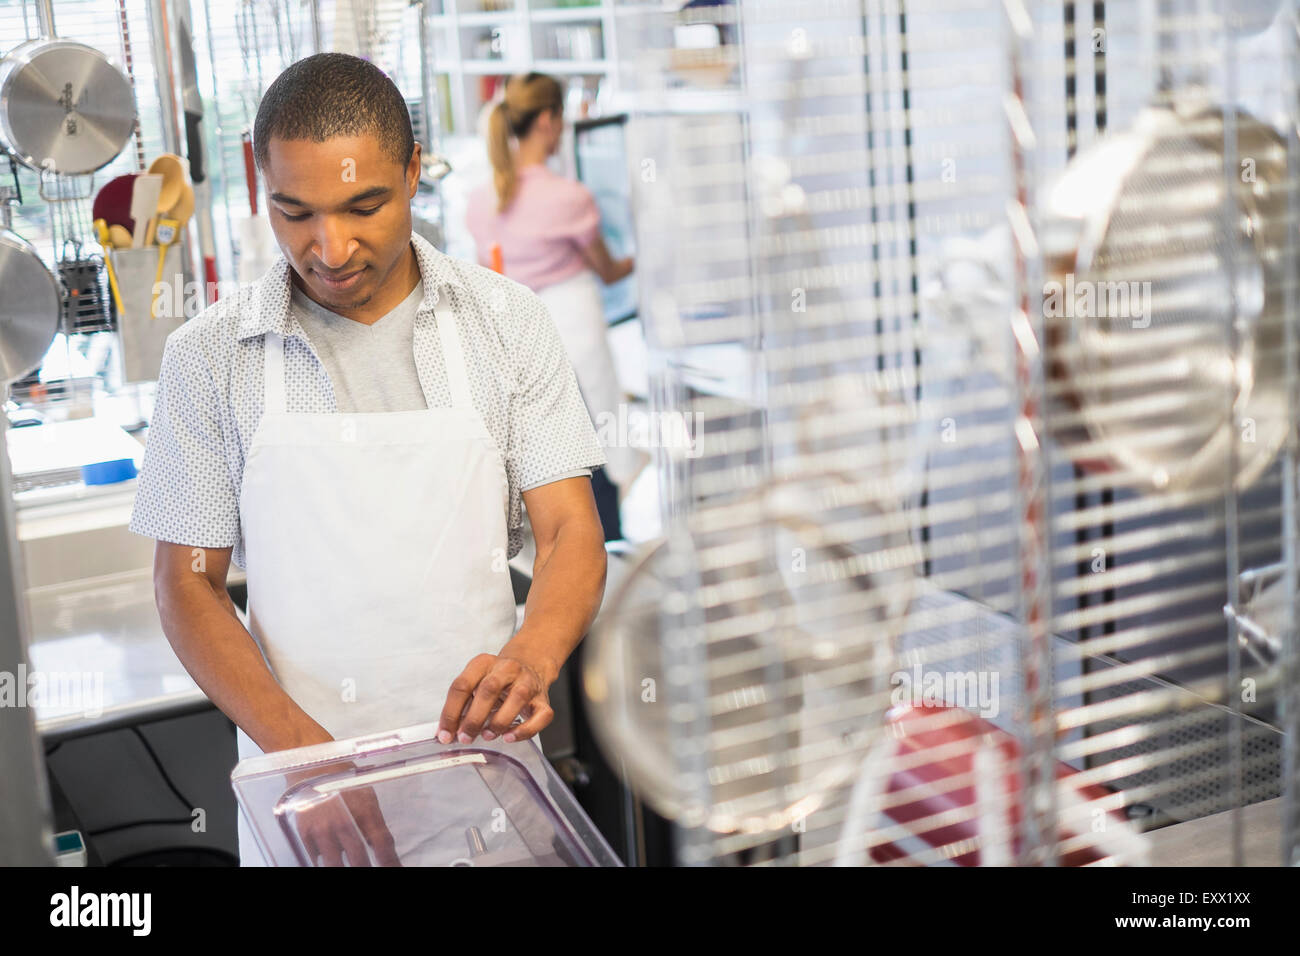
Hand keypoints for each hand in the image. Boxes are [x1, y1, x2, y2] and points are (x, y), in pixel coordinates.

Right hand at [291, 784, 399, 866]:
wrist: (314, 768)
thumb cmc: (344, 782)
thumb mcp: (365, 797)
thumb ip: (372, 823)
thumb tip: (380, 848)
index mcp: (364, 809)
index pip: (382, 842)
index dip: (390, 862)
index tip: (396, 869)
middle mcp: (343, 820)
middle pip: (359, 858)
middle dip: (364, 869)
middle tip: (369, 870)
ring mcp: (322, 828)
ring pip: (335, 863)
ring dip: (342, 868)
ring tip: (347, 866)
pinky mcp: (304, 833)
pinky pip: (314, 858)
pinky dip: (321, 863)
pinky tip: (327, 863)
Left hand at [437, 652, 554, 744]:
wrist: (529, 666)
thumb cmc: (498, 680)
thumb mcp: (476, 683)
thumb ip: (462, 706)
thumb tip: (447, 732)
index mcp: (484, 663)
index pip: (462, 685)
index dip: (450, 712)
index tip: (445, 733)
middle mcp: (507, 669)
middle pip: (489, 689)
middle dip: (474, 718)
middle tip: (465, 737)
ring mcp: (528, 682)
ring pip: (517, 699)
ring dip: (498, 722)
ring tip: (487, 735)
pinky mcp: (543, 700)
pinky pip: (540, 716)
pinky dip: (524, 730)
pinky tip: (509, 737)